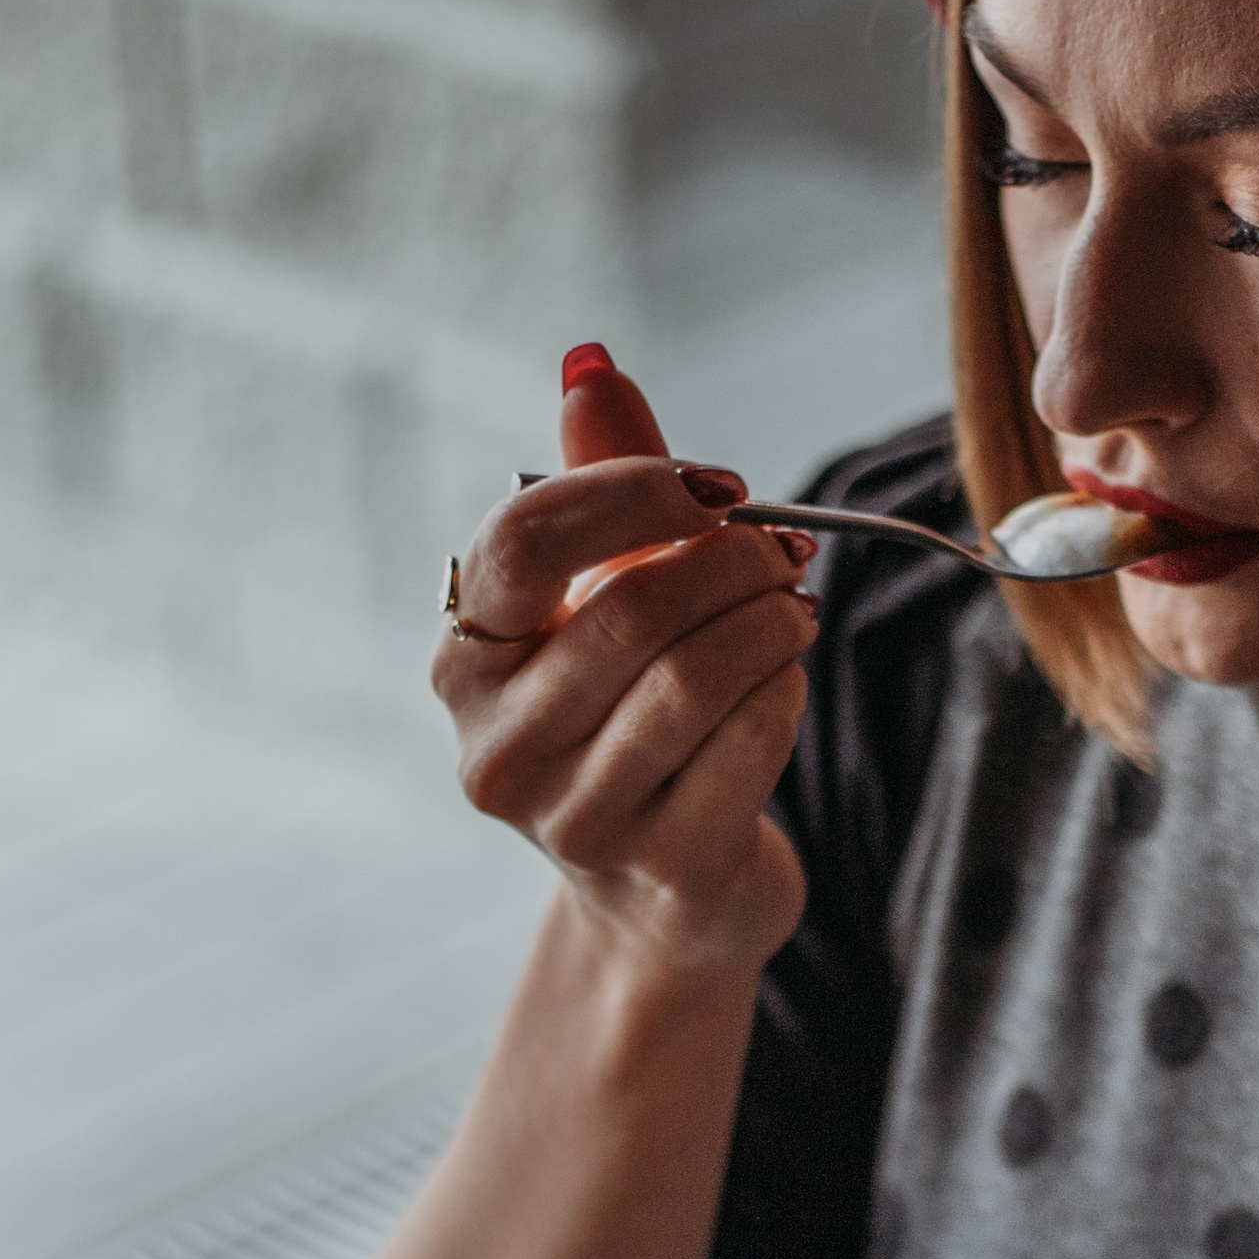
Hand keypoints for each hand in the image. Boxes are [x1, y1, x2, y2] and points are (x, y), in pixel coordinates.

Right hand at [438, 349, 815, 974]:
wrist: (666, 894)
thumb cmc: (630, 723)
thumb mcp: (604, 601)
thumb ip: (602, 490)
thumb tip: (589, 364)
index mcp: (466, 661)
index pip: (523, 541)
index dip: (629, 491)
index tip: (714, 488)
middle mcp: (497, 747)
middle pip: (630, 611)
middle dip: (730, 563)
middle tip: (784, 552)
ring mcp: (574, 820)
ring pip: (694, 681)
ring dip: (768, 625)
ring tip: (791, 609)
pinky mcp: (660, 868)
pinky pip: (746, 745)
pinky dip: (782, 696)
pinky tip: (783, 684)